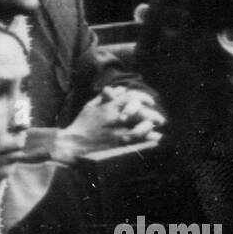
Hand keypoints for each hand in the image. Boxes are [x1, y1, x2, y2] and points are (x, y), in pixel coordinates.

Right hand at [41, 87, 164, 162]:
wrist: (73, 144)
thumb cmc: (81, 124)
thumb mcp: (90, 106)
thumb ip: (104, 96)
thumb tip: (119, 89)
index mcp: (108, 106)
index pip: (131, 96)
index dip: (144, 97)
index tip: (150, 102)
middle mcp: (115, 117)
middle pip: (140, 110)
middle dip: (152, 113)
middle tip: (159, 118)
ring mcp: (118, 130)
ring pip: (142, 124)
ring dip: (152, 123)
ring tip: (156, 126)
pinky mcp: (119, 143)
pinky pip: (138, 138)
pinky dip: (148, 136)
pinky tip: (155, 137)